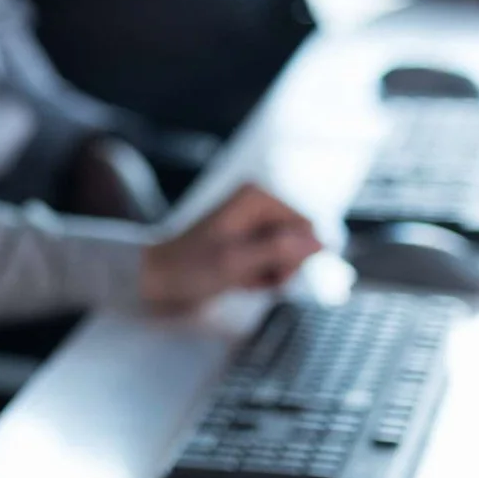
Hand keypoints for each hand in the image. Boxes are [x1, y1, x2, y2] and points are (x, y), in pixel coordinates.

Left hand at [138, 183, 320, 310]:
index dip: (297, 255)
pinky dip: (262, 277)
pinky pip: (275, 263)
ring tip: (243, 279)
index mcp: (258, 196)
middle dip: (283, 266)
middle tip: (254, 276)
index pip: (309, 228)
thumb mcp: (236, 261)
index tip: (272, 271)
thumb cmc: (189, 268)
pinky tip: (241, 281)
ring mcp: (256, 224)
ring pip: (291, 255)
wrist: (156, 278)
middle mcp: (260, 204)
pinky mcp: (251, 243)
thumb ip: (280, 250)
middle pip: (302, 241)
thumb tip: (323, 242)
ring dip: (272, 274)